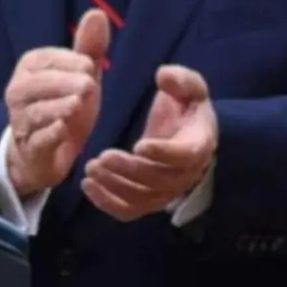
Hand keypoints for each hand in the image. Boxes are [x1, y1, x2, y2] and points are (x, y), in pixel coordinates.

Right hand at [4, 9, 108, 199]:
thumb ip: (89, 47)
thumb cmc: (63, 104)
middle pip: (38, 85)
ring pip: (37, 112)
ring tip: (77, 104)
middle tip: (89, 84)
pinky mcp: (30, 148)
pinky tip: (62, 130)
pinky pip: (37, 140)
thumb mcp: (80, 76)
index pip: (46, 60)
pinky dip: (49, 135)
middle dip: (63, 82)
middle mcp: (19, 92)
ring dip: (57, 108)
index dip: (68, 61)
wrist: (44, 152)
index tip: (89, 65)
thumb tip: (97, 12)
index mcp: (30, 68)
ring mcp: (21, 121)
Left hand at [81, 64, 215, 220]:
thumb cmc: (186, 108)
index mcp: (198, 145)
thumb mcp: (190, 87)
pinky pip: (129, 211)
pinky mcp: (149, 200)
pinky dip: (107, 203)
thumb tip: (163, 76)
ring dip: (114, 187)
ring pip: (142, 199)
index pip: (184, 156)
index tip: (139, 144)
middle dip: (128, 171)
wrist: (186, 133)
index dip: (163, 153)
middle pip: (158, 181)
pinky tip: (88, 186)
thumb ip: (180, 79)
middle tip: (101, 157)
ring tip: (91, 168)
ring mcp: (167, 192)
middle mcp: (185, 175)